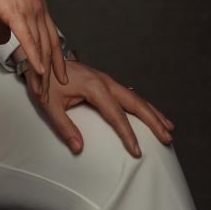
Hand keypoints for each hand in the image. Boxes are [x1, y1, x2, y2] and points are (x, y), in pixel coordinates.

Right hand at [0, 0, 68, 103]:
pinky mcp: (16, 11)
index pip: (52, 37)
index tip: (58, 74)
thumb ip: (3, 23)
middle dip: (51, 72)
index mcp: (37, 5)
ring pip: (41, 47)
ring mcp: (29, 10)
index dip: (56, 58)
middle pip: (50, 46)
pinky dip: (35, 57)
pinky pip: (29, 39)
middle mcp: (38, 8)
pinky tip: (39, 70)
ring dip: (42, 72)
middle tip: (51, 92)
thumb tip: (4, 41)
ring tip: (42, 91)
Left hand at [18, 53, 175, 155]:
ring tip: (170, 128)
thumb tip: (79, 148)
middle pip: (136, 103)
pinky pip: (129, 94)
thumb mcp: (49, 105)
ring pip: (136, 97)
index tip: (138, 151)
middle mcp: (105, 81)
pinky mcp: (105, 81)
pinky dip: (143, 105)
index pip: (116, 115)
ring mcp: (107, 80)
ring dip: (153, 112)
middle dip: (153, 121)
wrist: (40, 58)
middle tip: (168, 138)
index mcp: (94, 87)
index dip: (128, 134)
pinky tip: (152, 113)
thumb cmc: (44, 81)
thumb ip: (64, 127)